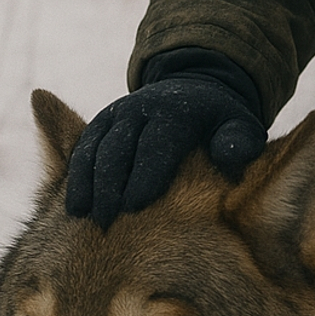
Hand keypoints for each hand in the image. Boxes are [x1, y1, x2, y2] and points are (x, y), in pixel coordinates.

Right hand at [66, 75, 266, 227]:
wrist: (196, 92)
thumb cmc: (222, 124)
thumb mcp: (241, 128)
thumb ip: (239, 142)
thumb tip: (229, 154)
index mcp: (177, 112)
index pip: (157, 144)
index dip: (144, 174)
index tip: (135, 206)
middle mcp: (141, 109)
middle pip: (117, 148)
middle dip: (109, 184)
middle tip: (104, 223)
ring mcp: (116, 114)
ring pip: (93, 147)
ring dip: (85, 181)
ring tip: (82, 215)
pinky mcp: (101, 124)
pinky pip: (81, 148)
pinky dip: (75, 174)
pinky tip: (74, 205)